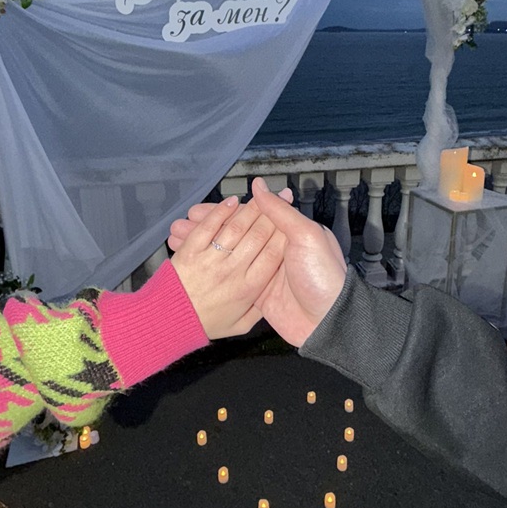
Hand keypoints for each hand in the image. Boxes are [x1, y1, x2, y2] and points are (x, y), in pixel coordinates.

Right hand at [169, 180, 346, 346]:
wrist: (329, 322)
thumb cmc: (324, 276)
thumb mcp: (306, 236)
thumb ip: (280, 212)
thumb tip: (259, 186)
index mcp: (289, 232)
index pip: (250, 216)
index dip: (222, 212)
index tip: (196, 210)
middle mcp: (276, 249)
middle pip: (236, 234)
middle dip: (207, 228)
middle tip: (179, 225)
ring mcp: (266, 272)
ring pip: (230, 254)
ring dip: (206, 248)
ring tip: (176, 242)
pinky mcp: (259, 293)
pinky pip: (232, 276)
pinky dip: (214, 269)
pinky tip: (194, 264)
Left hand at [170, 196, 285, 339]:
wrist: (168, 321)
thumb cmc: (205, 323)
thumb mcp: (241, 325)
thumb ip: (261, 308)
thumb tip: (275, 291)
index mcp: (248, 289)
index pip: (274, 254)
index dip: (285, 233)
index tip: (290, 222)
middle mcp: (231, 272)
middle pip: (258, 236)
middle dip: (272, 214)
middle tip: (280, 199)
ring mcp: (210, 260)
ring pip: (236, 228)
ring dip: (250, 209)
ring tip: (260, 198)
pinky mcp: (190, 251)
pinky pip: (208, 227)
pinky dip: (220, 211)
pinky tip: (231, 202)